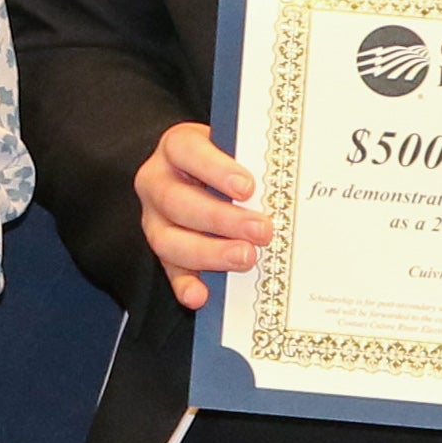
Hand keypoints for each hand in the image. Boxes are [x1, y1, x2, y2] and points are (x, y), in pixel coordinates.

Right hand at [132, 122, 264, 311]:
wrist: (199, 174)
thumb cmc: (227, 159)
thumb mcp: (235, 147)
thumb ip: (251, 158)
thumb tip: (287, 180)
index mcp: (176, 147)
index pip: (187, 151)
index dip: (215, 169)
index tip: (248, 187)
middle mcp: (157, 182)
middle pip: (177, 201)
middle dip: (220, 219)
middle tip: (261, 231)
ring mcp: (154, 218)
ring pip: (168, 240)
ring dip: (209, 253)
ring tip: (246, 258)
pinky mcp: (163, 249)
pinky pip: (168, 270)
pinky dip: (184, 285)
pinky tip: (201, 296)